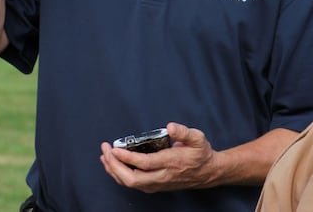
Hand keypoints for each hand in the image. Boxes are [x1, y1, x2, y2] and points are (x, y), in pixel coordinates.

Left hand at [100, 122, 220, 192]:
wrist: (208, 172)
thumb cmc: (200, 154)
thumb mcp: (197, 138)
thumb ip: (184, 131)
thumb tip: (170, 127)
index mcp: (171, 163)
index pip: (145, 164)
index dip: (127, 157)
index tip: (114, 149)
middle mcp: (162, 176)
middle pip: (133, 179)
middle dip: (115, 166)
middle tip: (105, 150)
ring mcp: (158, 183)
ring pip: (131, 183)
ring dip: (114, 171)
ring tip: (104, 156)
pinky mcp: (154, 185)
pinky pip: (133, 184)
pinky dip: (119, 175)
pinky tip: (112, 165)